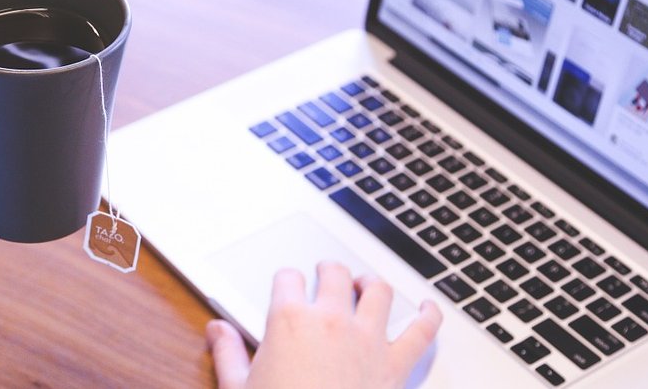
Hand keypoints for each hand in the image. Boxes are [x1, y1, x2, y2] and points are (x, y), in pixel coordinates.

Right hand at [207, 262, 442, 388]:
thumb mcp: (239, 388)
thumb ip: (228, 353)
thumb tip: (217, 329)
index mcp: (289, 322)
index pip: (288, 278)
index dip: (286, 280)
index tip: (287, 285)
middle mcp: (332, 321)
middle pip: (334, 274)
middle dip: (329, 270)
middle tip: (327, 273)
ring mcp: (368, 340)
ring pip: (378, 291)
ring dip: (372, 283)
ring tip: (367, 283)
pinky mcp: (396, 365)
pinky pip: (422, 331)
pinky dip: (430, 315)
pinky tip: (430, 308)